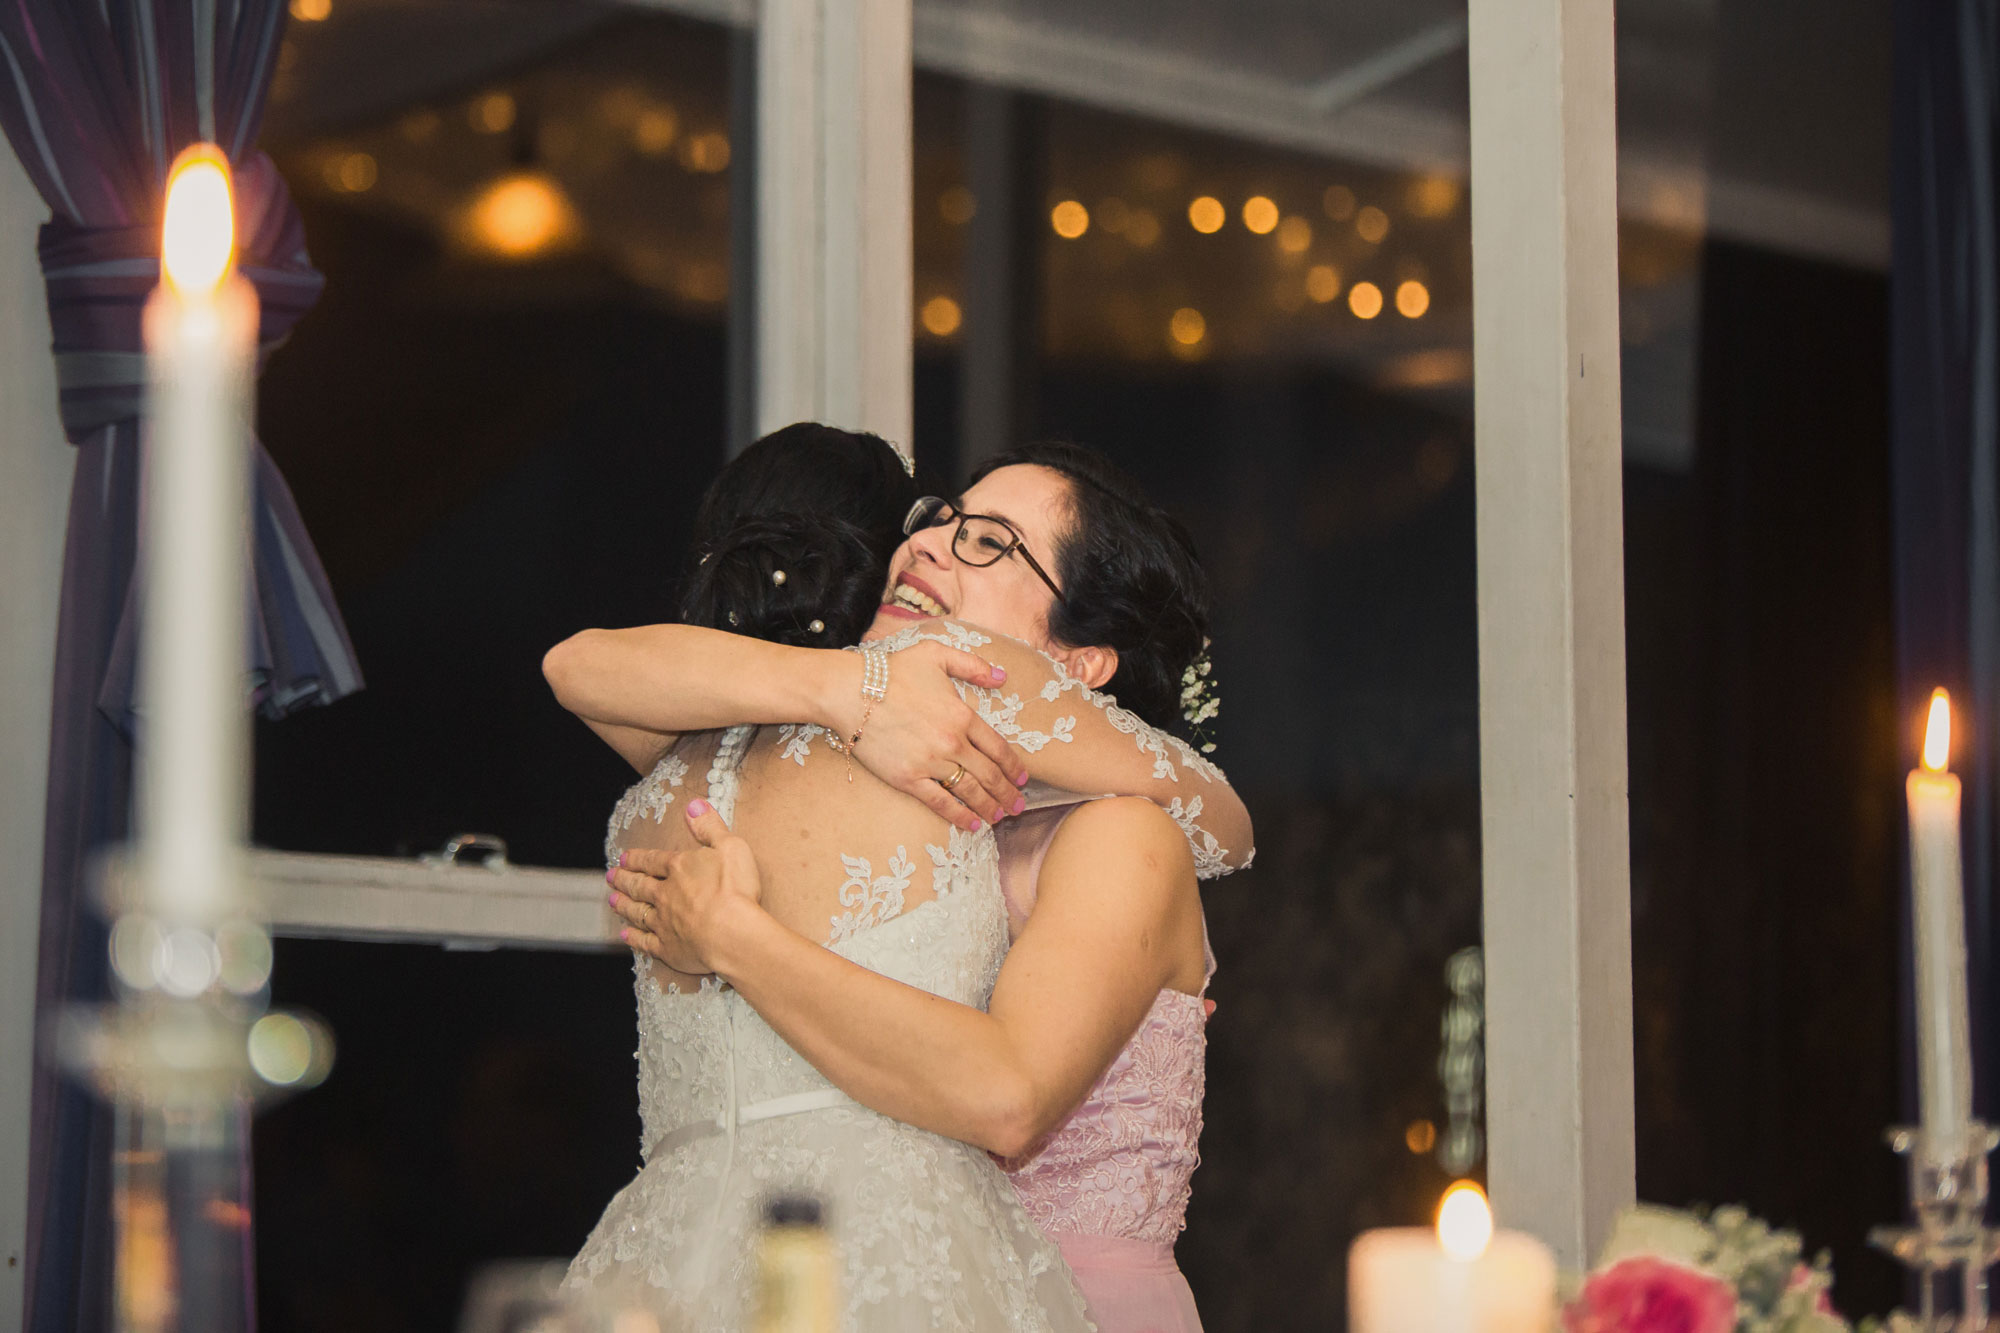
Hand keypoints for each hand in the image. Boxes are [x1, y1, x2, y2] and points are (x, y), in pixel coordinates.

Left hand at [607, 799, 762, 972]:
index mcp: (680, 869)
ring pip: (637, 912)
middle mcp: (665, 895)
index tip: (624, 857)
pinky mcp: (667, 948)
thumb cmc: (735, 889)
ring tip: (612, 900)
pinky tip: (625, 935)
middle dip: (625, 879)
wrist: (731, 933)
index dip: (638, 858)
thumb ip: (710, 826)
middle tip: (610, 876)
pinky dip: (634, 938)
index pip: (653, 860)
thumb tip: (693, 805)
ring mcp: (664, 923)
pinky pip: (645, 942)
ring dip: (624, 905)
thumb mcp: (730, 847)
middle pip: (640, 885)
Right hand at [843, 641, 1029, 830]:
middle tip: (1018, 806)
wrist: (852, 692)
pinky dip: (959, 815)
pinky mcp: (908, 778)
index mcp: (962, 715)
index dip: (1013, 766)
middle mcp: (952, 742)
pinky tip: (972, 825)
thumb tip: (1001, 676)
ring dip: (989, 807)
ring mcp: (931, 763)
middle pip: (989, 774)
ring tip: (1000, 817)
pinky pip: (940, 802)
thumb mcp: (936, 654)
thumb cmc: (893, 671)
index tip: (1022, 779)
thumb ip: (972, 664)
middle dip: (1008, 793)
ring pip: (970, 791)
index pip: (998, 747)